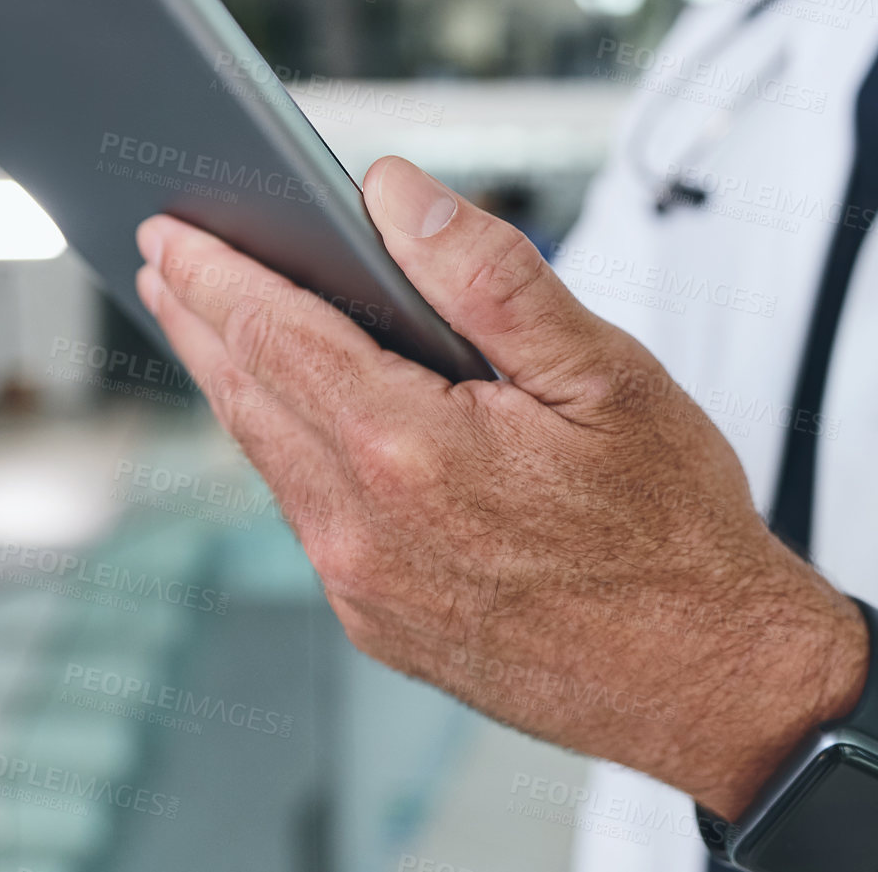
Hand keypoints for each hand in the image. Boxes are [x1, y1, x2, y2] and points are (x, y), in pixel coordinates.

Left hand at [134, 156, 868, 820]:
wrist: (712, 680)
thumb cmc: (674, 530)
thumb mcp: (605, 373)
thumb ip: (489, 276)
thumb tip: (396, 196)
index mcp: (412, 452)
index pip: (276, 334)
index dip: (217, 273)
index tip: (174, 231)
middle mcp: (367, 531)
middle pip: (250, 398)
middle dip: (201, 322)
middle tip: (164, 266)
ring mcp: (369, 589)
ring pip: (273, 463)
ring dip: (239, 388)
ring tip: (220, 334)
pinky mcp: (384, 628)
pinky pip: (311, 524)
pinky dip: (290, 458)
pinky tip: (307, 430)